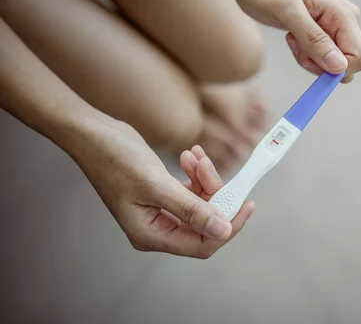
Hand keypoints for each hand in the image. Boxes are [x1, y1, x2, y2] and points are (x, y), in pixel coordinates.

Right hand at [71, 118, 253, 258]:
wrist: (94, 134)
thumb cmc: (115, 160)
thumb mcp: (156, 186)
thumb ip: (191, 210)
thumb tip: (222, 230)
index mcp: (151, 235)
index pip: (202, 244)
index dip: (228, 227)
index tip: (247, 204)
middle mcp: (158, 227)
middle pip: (205, 222)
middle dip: (214, 194)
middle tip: (210, 169)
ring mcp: (161, 210)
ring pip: (201, 202)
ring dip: (204, 178)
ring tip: (195, 157)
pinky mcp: (164, 193)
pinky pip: (191, 188)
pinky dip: (196, 172)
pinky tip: (191, 155)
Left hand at [234, 0, 360, 81]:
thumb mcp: (289, 14)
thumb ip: (315, 40)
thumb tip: (339, 67)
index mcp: (344, 15)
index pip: (360, 58)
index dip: (337, 69)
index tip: (310, 60)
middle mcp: (346, 22)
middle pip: (347, 66)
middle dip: (321, 65)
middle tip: (299, 44)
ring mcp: (337, 29)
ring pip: (333, 66)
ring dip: (310, 60)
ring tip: (294, 37)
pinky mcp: (326, 36)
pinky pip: (322, 61)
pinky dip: (306, 56)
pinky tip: (294, 37)